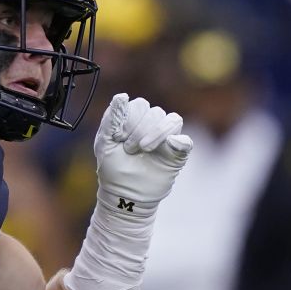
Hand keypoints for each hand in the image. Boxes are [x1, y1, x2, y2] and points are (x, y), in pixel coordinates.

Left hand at [94, 93, 192, 215]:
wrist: (124, 194)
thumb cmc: (113, 168)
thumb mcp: (105, 142)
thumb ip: (112, 118)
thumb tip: (122, 95)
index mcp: (134, 120)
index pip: (139, 105)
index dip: (129, 119)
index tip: (118, 137)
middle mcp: (152, 126)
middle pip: (154, 111)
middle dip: (139, 129)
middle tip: (128, 149)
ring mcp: (166, 138)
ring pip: (171, 120)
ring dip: (154, 134)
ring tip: (141, 151)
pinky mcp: (177, 153)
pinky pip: (186, 141)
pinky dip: (178, 142)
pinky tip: (165, 148)